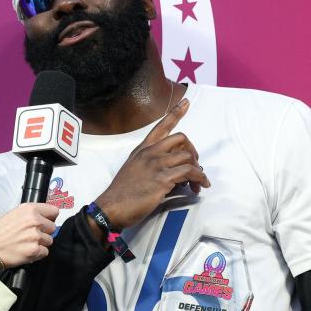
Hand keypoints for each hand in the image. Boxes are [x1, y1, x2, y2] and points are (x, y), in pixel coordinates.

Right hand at [0, 203, 59, 268]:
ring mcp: (36, 236)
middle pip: (52, 228)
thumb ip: (29, 215)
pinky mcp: (35, 250)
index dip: (50, 218)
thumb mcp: (12, 214)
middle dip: (44, 232)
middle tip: (31, 236)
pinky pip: (45, 252)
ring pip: (49, 241)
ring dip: (40, 244)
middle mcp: (35, 221)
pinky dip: (37, 254)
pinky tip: (26, 252)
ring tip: (26, 244)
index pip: (54, 211)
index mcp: (29, 209)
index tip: (46, 222)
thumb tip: (42, 219)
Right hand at [94, 99, 209, 231]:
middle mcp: (150, 153)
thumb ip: (150, 165)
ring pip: (188, 157)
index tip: (185, 103)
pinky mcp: (162, 179)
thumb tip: (170, 170)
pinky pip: (190, 172)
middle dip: (193, 151)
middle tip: (194, 166)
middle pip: (181, 139)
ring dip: (198, 171)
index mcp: (142, 150)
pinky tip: (200, 186)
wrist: (111, 207)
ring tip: (198, 183)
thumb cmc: (121, 193)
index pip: (160, 127)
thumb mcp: (132, 170)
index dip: (175, 113)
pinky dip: (199, 178)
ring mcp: (156, 165)